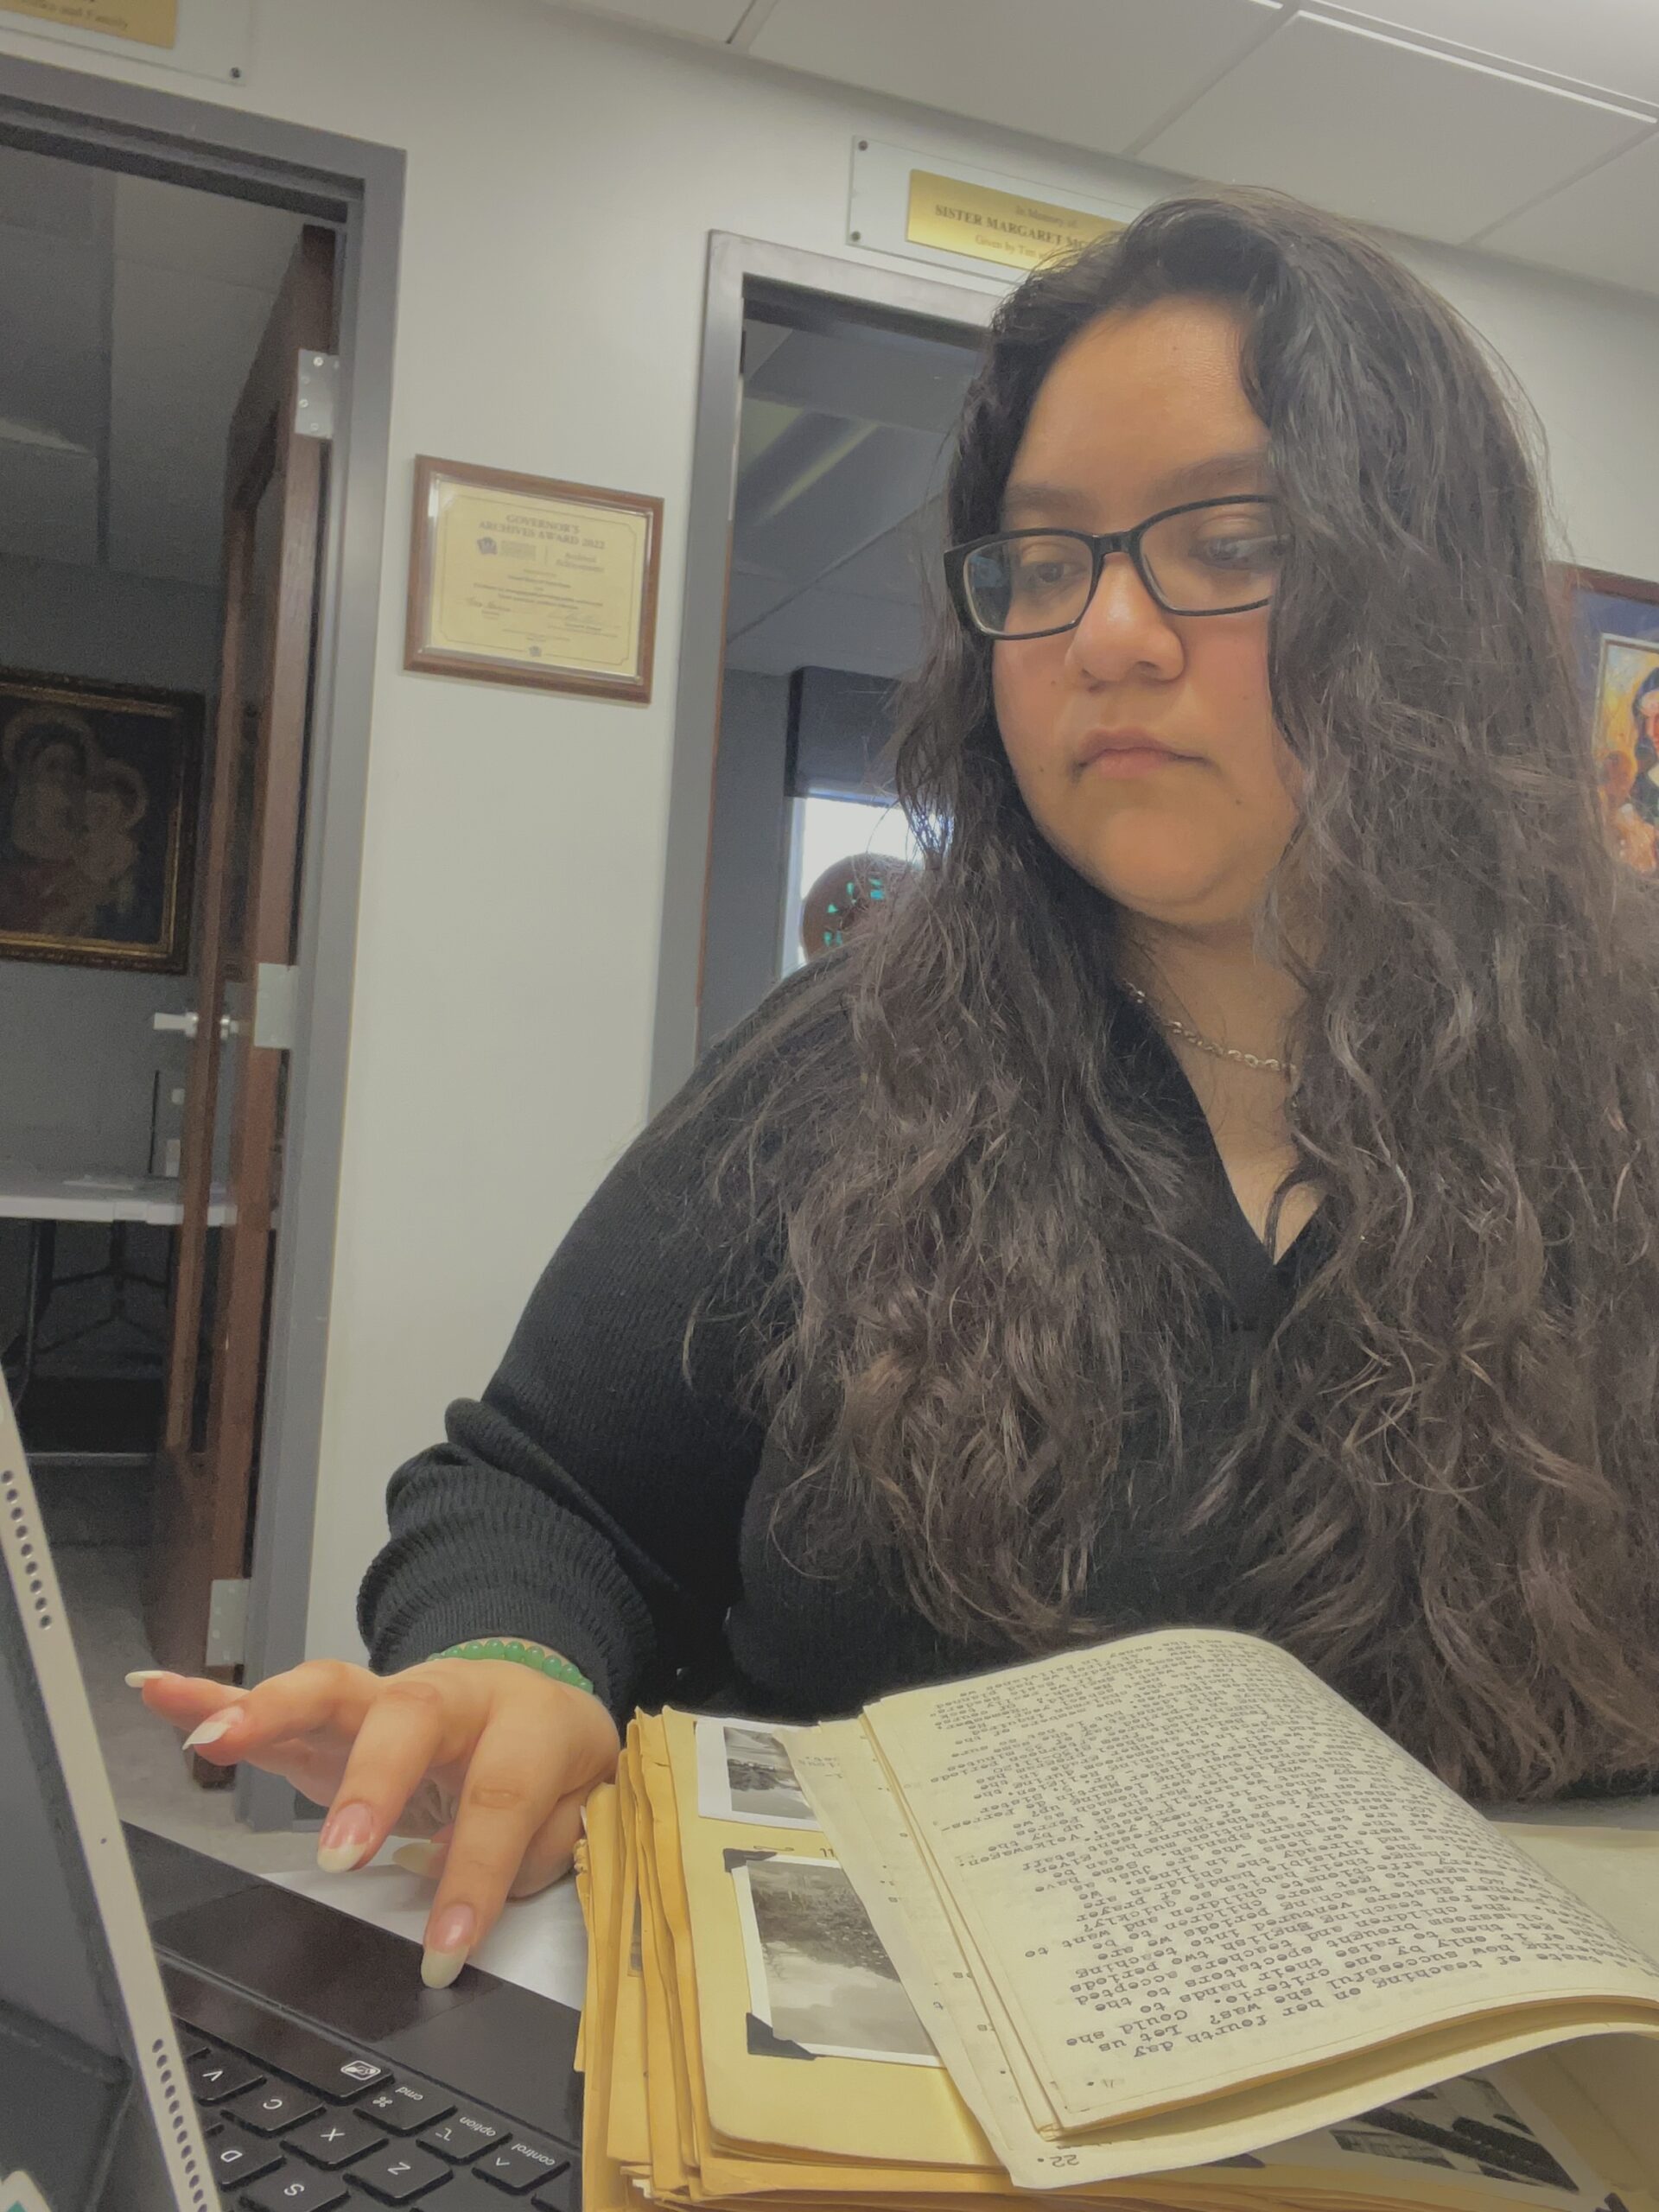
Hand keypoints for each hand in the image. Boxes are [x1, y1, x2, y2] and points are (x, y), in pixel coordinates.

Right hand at [131, 1656, 619, 1984]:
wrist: (541, 1704)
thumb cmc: (551, 1761)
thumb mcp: (579, 1806)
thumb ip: (542, 1843)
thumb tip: (487, 1876)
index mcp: (526, 1720)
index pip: (501, 1794)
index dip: (476, 1871)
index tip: (445, 1946)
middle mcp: (452, 1694)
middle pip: (410, 1718)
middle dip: (371, 1784)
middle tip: (342, 1856)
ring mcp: (386, 1697)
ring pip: (330, 1688)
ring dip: (270, 1712)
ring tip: (215, 1739)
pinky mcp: (337, 1716)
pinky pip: (274, 1703)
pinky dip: (213, 1698)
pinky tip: (162, 1695)